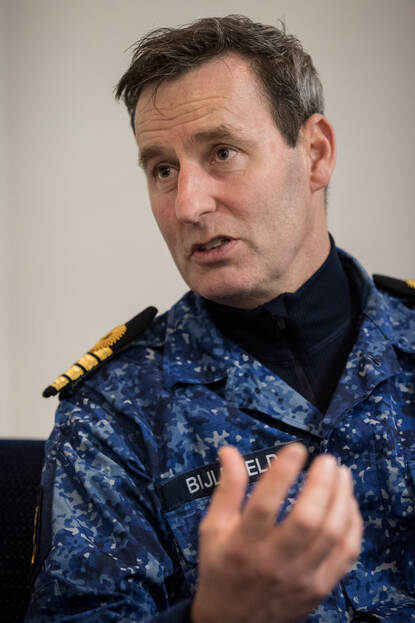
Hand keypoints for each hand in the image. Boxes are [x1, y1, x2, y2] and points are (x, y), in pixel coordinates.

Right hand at [191, 443, 361, 622]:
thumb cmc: (222, 568)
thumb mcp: (213, 528)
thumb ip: (226, 489)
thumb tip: (230, 451)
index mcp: (243, 544)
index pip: (264, 503)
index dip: (282, 472)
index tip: (296, 449)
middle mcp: (274, 562)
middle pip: (307, 519)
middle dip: (322, 483)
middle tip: (326, 460)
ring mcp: (302, 577)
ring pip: (332, 534)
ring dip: (341, 498)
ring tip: (341, 474)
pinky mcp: (320, 587)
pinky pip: (346, 553)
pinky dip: (352, 524)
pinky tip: (348, 502)